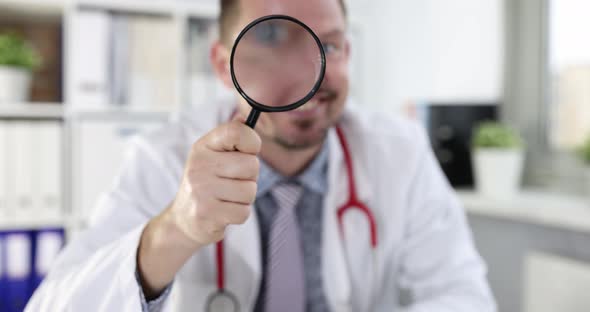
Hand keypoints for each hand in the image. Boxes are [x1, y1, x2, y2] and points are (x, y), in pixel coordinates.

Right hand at [137, 119, 260, 296]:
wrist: (183, 220)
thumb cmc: (206, 183)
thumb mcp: (212, 156)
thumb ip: (230, 138)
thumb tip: (245, 119)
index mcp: (203, 147)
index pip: (237, 132)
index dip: (252, 142)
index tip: (248, 152)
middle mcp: (199, 165)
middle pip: (251, 166)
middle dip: (250, 177)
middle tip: (233, 182)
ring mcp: (201, 190)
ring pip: (250, 191)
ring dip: (244, 198)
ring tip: (227, 198)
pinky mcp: (206, 214)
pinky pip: (243, 212)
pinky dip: (239, 214)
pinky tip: (224, 212)